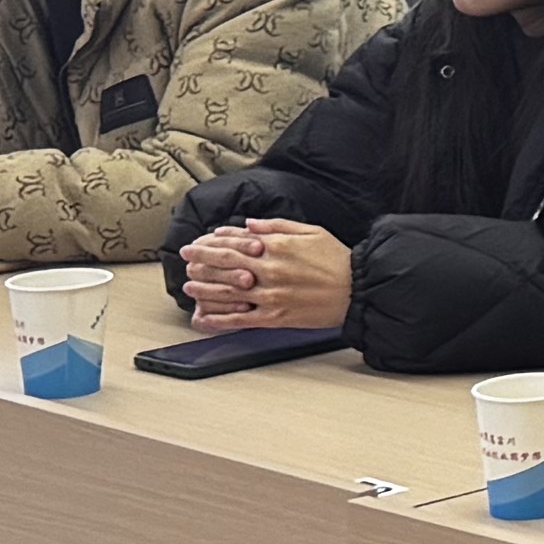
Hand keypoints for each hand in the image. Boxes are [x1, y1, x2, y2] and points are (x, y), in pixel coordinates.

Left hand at [180, 221, 351, 330]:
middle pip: (225, 264)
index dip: (213, 241)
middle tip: (186, 258)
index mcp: (277, 247)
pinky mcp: (275, 316)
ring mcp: (270, 295)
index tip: (200, 241)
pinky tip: (205, 317)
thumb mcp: (310, 231)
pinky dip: (220, 319)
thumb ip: (276, 226)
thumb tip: (248, 224)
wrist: (356, 289)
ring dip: (204, 288)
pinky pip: (241, 319)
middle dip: (201, 260)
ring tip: (189, 286)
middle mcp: (269, 270)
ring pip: (227, 292)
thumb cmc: (336, 259)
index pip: (235, 241)